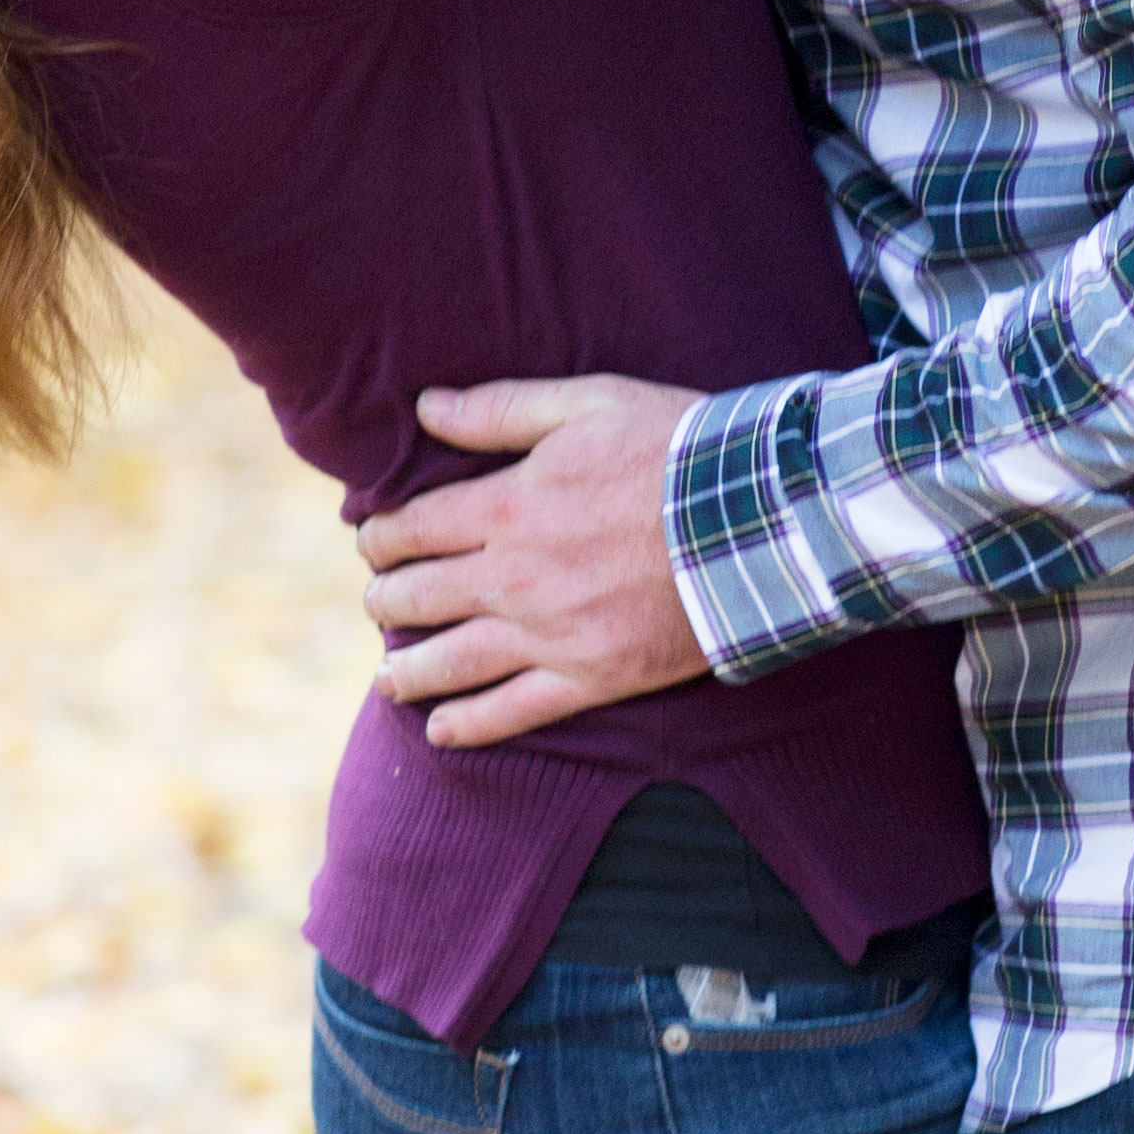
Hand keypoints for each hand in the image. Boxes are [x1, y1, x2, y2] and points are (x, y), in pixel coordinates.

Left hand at [354, 376, 710, 742]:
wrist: (761, 519)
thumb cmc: (678, 450)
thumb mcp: (589, 403)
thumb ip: (502, 409)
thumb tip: (426, 407)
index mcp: (506, 508)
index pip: (411, 529)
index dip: (379, 537)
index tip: (372, 541)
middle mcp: (513, 578)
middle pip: (417, 597)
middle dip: (386, 599)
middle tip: (380, 603)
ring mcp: (550, 634)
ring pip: (451, 662)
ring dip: (408, 671)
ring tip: (389, 678)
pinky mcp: (591, 677)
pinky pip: (514, 711)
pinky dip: (470, 725)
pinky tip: (441, 730)